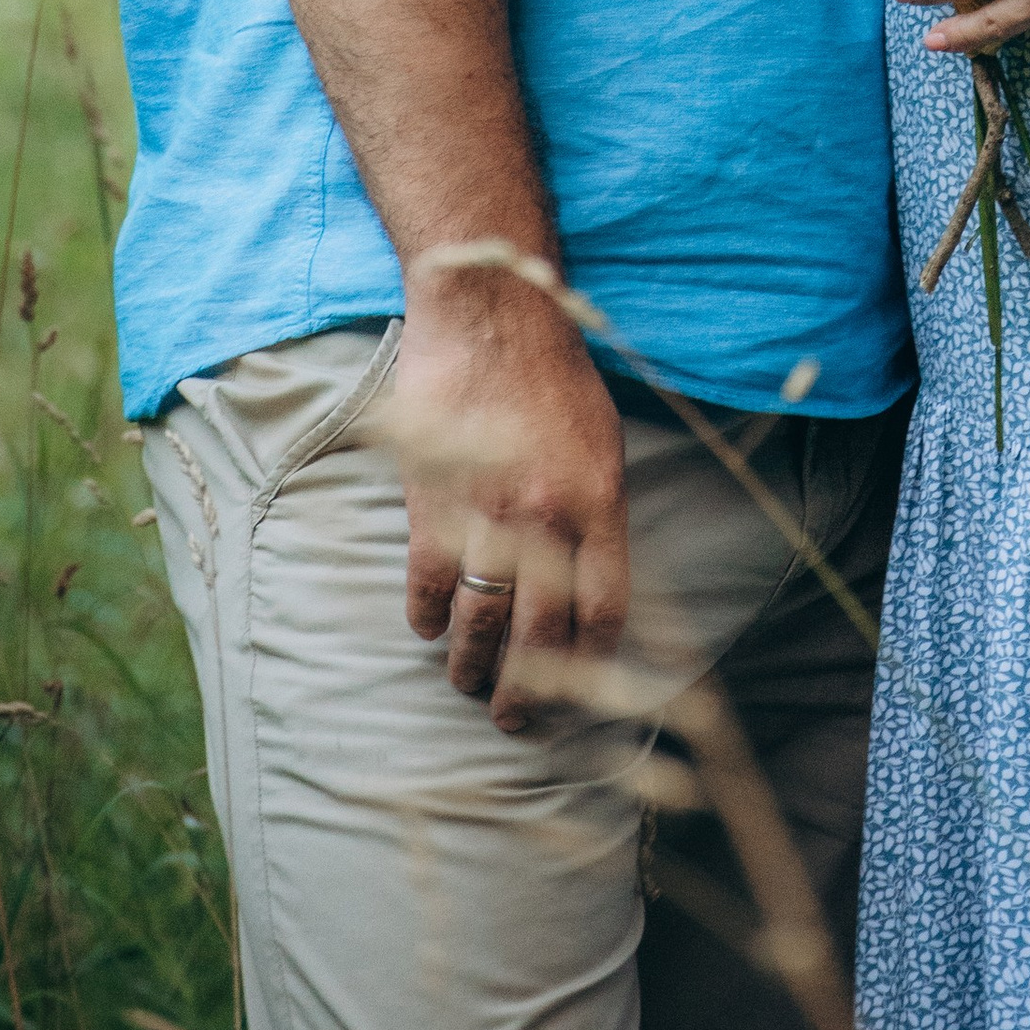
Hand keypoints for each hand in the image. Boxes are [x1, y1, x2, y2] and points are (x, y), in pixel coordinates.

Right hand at [382, 275, 629, 734]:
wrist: (490, 310)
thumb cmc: (554, 371)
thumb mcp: (603, 438)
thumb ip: (598, 510)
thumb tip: (588, 585)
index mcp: (601, 500)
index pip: (606, 611)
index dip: (593, 665)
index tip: (580, 693)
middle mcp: (548, 516)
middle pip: (540, 637)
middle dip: (526, 693)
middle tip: (513, 719)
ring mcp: (487, 512)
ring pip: (479, 622)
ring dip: (470, 666)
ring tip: (468, 683)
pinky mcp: (432, 501)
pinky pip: (426, 586)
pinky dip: (424, 616)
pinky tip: (427, 625)